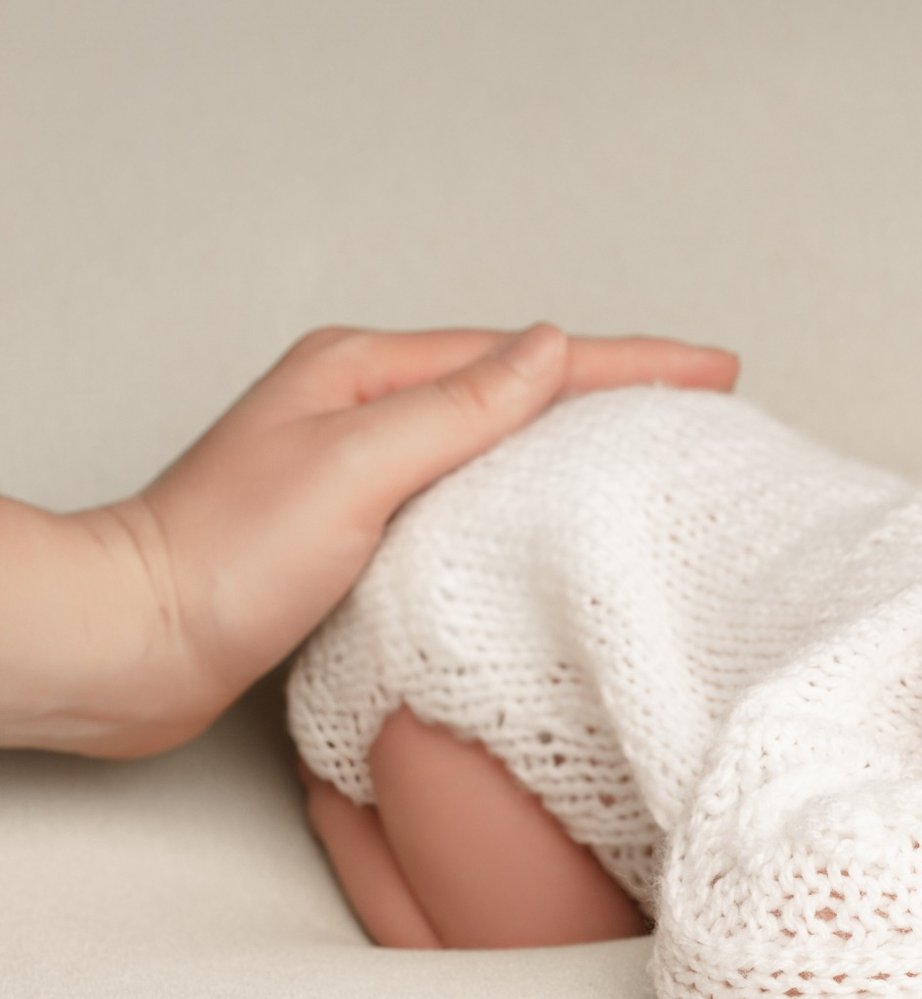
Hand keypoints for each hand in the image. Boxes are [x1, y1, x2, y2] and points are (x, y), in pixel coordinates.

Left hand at [3, 323, 736, 755]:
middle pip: (521, 383)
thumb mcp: (355, 468)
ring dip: (578, 432)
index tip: (710, 367)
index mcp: (366, 373)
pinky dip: (530, 486)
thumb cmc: (218, 564)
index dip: (630, 362)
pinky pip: (471, 486)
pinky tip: (556, 509)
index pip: (529, 359)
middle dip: (617, 385)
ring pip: (499, 434)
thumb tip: (548, 352)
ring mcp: (362, 463)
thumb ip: (459, 408)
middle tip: (701, 393)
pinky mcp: (360, 524)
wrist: (134, 645)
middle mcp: (365, 407)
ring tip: (652, 439)